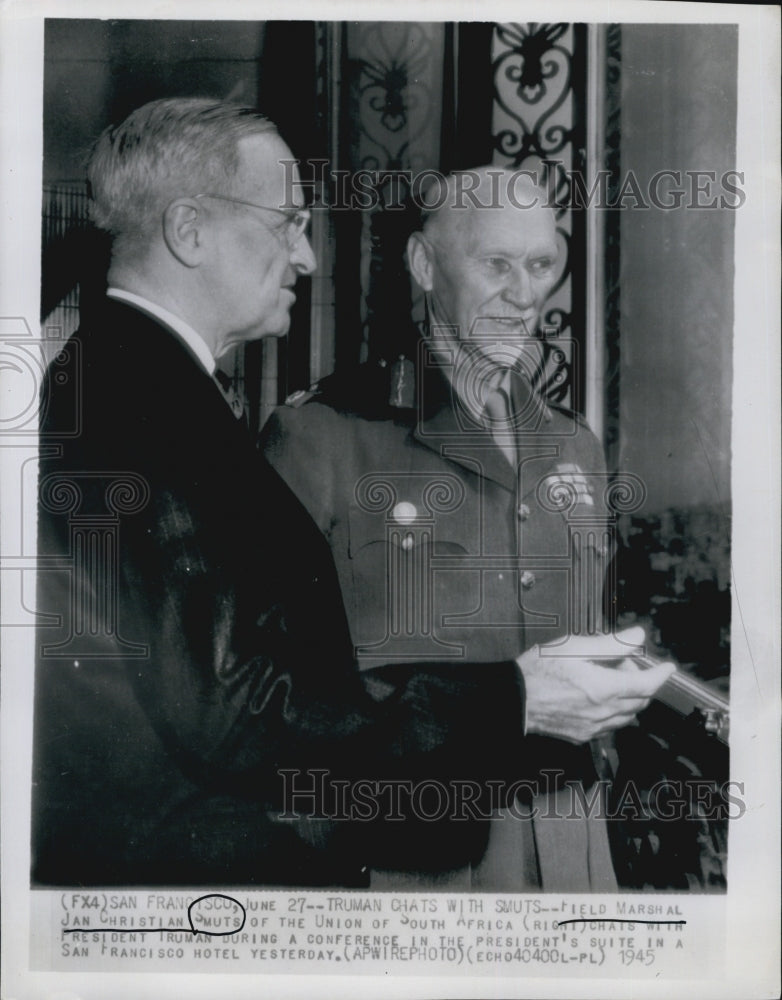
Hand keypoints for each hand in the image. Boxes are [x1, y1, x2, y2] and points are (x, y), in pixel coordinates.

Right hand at [516, 626, 675, 743]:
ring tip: (609, 680)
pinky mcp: (582, 736)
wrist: (514, 700)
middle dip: (640, 681)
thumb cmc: (538, 671)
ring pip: (627, 716)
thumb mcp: (574, 646)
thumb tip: (636, 635)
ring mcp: (593, 727)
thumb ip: (610, 643)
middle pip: (640, 701)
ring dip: (629, 698)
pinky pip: (610, 727)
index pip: (646, 684)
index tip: (668, 667)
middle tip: (622, 663)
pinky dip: (614, 713)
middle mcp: (603, 712)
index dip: (661, 675)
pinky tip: (598, 699)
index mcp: (604, 688)